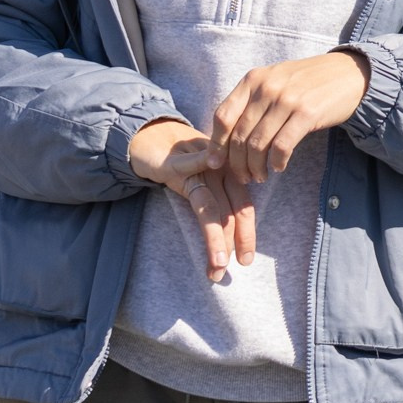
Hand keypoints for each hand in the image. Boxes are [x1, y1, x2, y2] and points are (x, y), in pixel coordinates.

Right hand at [129, 118, 254, 281]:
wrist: (156, 135)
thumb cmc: (182, 164)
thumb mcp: (201, 187)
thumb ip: (215, 208)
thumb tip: (226, 245)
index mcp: (231, 176)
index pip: (244, 208)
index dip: (246, 235)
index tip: (245, 261)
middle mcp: (222, 169)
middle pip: (233, 209)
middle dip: (234, 241)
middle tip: (232, 267)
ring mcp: (202, 164)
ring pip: (211, 204)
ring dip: (215, 235)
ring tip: (218, 261)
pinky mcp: (178, 161)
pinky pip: (189, 171)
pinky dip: (197, 187)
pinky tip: (204, 213)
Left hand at [212, 50, 371, 183]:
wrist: (349, 74)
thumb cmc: (307, 82)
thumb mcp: (274, 81)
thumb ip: (250, 102)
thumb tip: (223, 138)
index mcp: (253, 79)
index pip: (223, 116)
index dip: (216, 144)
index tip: (215, 163)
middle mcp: (267, 87)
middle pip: (239, 135)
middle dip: (237, 163)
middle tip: (243, 176)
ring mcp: (287, 99)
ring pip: (258, 144)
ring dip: (256, 167)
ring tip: (260, 176)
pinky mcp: (307, 113)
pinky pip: (281, 146)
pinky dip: (276, 162)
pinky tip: (278, 167)